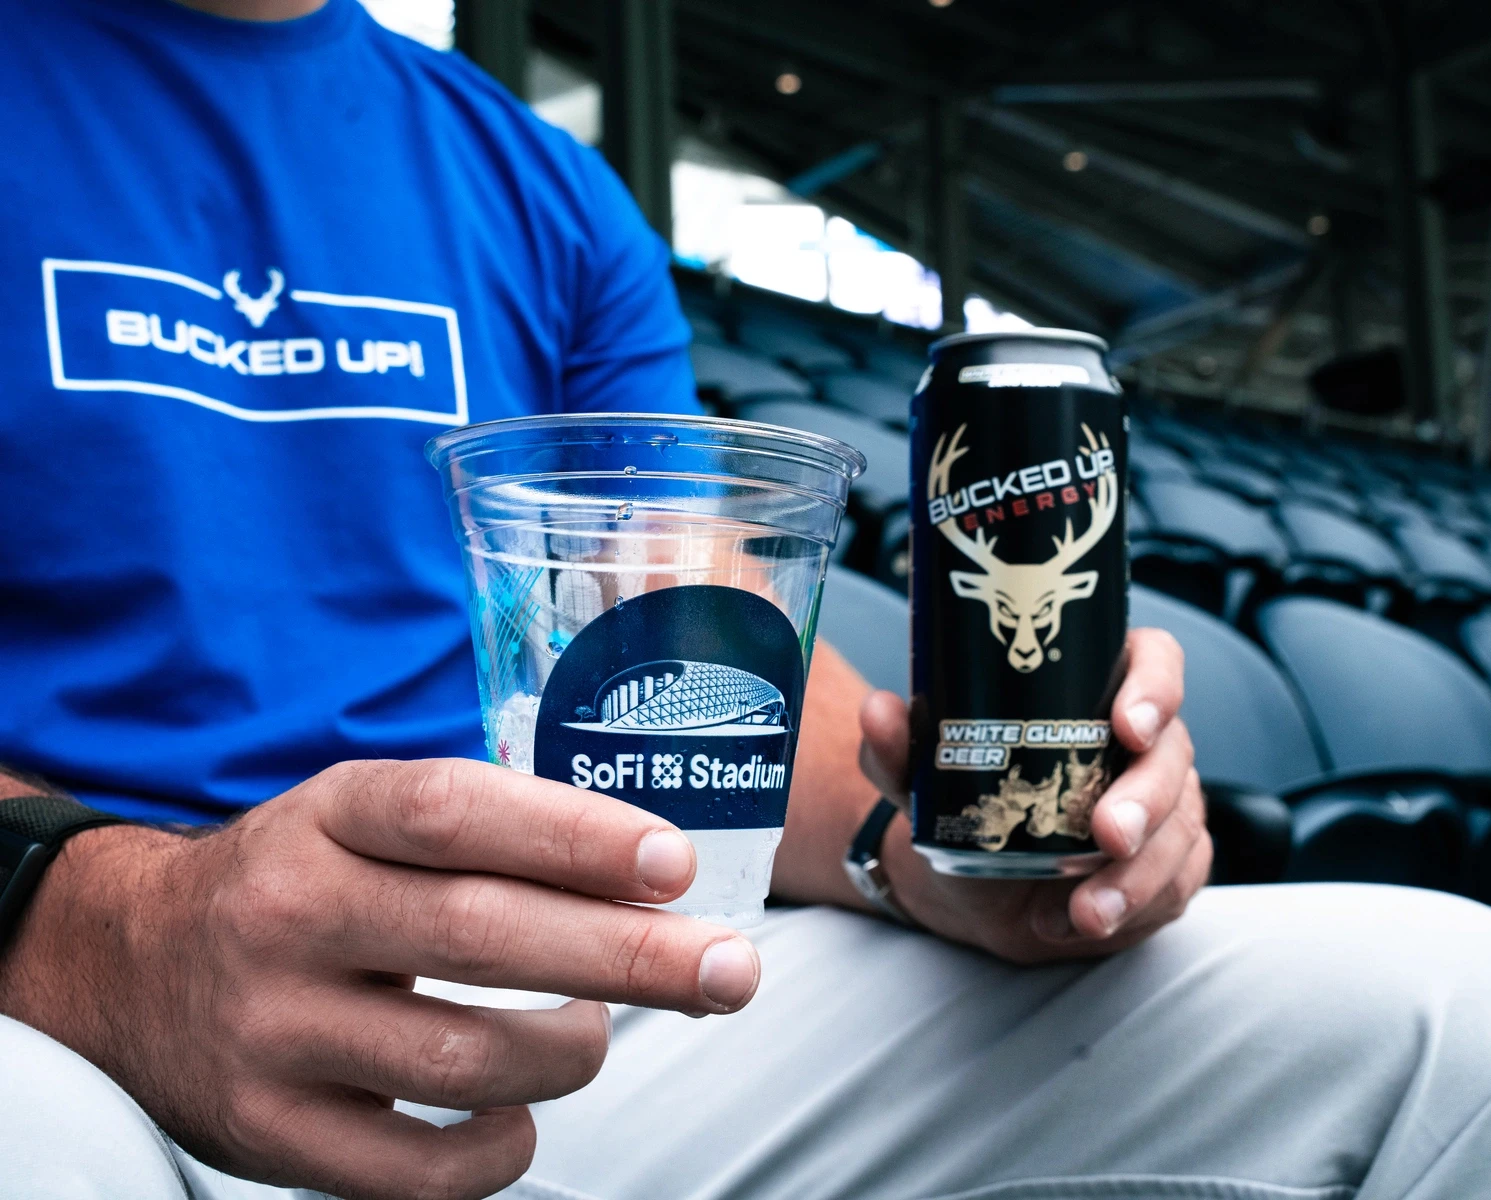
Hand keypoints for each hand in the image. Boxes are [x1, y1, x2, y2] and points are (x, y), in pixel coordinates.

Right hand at [0, 760, 760, 1199]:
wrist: (126, 964)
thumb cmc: (300, 881)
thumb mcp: (362, 818)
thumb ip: (486, 834)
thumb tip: (653, 879)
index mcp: (326, 817)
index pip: (457, 812)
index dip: (575, 836)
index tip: (673, 862)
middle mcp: (290, 915)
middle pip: (482, 935)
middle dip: (630, 954)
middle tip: (730, 967)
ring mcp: (270, 1030)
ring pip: (461, 1055)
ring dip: (570, 1048)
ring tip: (597, 1030)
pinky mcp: (266, 1131)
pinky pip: (412, 1170)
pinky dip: (498, 1147)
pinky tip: (524, 1113)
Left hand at [858, 628, 1207, 963]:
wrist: (973, 885)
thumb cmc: (965, 806)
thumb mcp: (925, 779)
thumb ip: (901, 747)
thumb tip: (880, 713)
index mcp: (1099, 690)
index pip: (1154, 661)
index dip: (1154, 686)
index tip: (1127, 724)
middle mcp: (1143, 743)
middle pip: (1173, 753)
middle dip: (1145, 799)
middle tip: (1107, 835)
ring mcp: (1166, 803)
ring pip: (1181, 829)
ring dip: (1137, 875)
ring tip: (1084, 910)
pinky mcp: (1172, 863)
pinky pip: (1177, 883)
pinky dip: (1133, 908)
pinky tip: (1078, 922)